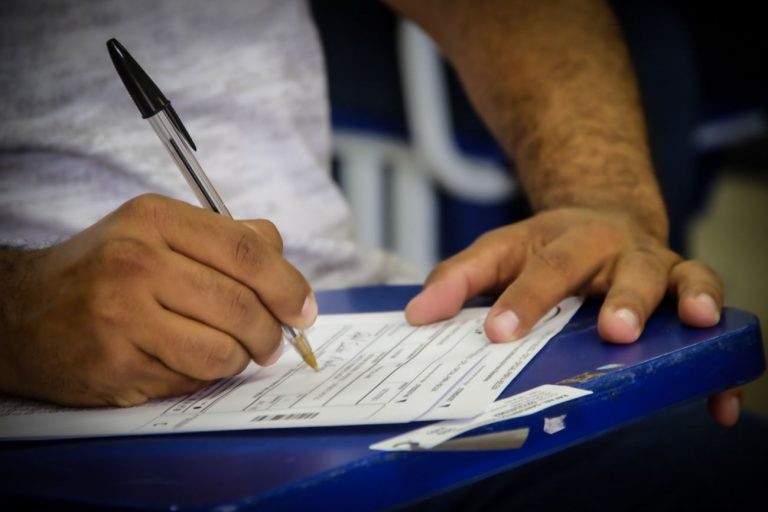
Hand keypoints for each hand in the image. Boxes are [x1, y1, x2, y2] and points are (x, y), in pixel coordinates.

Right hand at [0, 194, 316, 406]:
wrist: (20, 313)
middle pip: (241, 306)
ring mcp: (121, 317)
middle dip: (271, 333)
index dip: (288, 285)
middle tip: (274, 342)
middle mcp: (136, 263)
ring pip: (222, 352)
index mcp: (154, 220)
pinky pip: (190, 381)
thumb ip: (224, 238)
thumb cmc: (104, 270)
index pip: (246, 252)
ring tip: (232, 353)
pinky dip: (202, 377)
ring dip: (239, 360)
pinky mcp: (115, 365)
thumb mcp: (156, 231)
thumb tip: (284, 262)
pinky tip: (185, 361)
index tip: (304, 309)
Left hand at [405, 207, 739, 425]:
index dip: (523, 302)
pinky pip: (713, 308)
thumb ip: (461, 277)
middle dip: (624, 298)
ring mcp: (656, 265)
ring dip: (689, 298)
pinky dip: (720, 352)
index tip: (499, 334)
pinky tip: (717, 397)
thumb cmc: (547, 246)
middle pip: (624, 266)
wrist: (601, 215)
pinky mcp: (686, 285)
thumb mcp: (501, 250)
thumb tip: (418, 313)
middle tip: (614, 330)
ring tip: (692, 322)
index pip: (543, 267)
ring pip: (682, 274)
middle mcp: (617, 248)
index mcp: (566, 240)